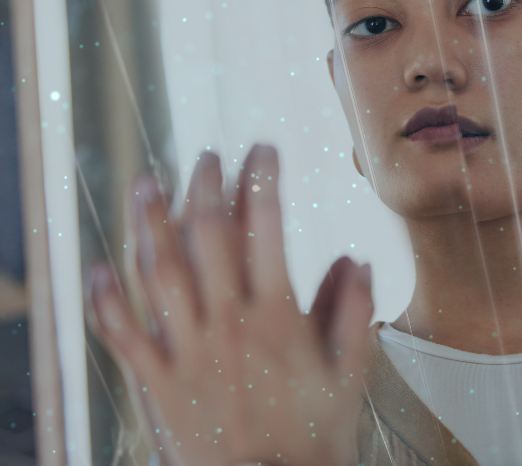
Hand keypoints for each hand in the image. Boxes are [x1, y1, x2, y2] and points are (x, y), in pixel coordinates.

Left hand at [89, 146, 372, 465]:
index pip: (266, 228)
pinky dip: (106, 300)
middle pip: (208, 236)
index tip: (263, 152)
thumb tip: (354, 262)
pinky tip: (100, 270)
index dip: (262, 181)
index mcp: (277, 316)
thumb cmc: (311, 441)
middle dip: (206, 186)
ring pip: (160, 272)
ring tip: (147, 185)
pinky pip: (123, 333)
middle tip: (206, 156)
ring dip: (150, 224)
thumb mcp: (351, 375)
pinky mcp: (157, 380)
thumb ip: (354, 313)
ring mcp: (187, 349)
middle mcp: (227, 322)